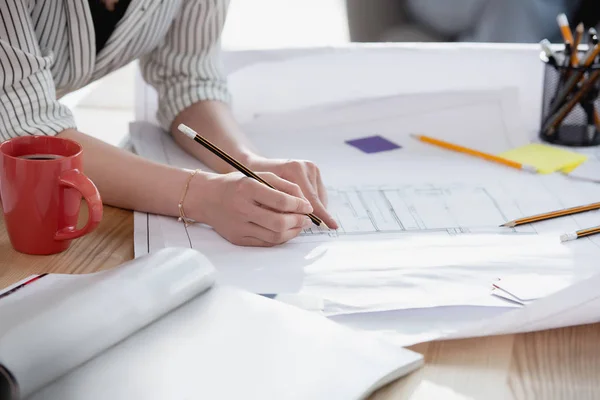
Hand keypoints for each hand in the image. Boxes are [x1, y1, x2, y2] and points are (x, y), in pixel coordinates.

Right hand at [189, 171, 314, 246]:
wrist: (206, 197)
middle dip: (299, 222)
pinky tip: (286, 231)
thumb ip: (283, 185)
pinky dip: (280, 238)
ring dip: (292, 232)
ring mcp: (239, 226)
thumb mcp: (258, 175)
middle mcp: (241, 208)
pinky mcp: (238, 238)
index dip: (299, 205)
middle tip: (307, 219)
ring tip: (299, 225)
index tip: (308, 206)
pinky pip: (265, 243)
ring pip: (274, 236)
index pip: (281, 201)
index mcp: (247, 188)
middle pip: (279, 222)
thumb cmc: (236, 185)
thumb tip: (304, 201)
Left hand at [247, 157, 338, 229]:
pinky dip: (313, 203)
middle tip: (304, 225)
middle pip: (317, 199)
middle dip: (312, 214)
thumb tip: (297, 221)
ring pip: (319, 197)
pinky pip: (318, 193)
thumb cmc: (256, 181)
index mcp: (295, 169)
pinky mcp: (314, 171)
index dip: (318, 214)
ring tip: (299, 215)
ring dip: (313, 209)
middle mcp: (306, 166)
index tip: (331, 225)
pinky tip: (302, 207)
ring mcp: (312, 168)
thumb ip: (280, 206)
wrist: (256, 166)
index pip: (310, 198)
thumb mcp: (264, 194)